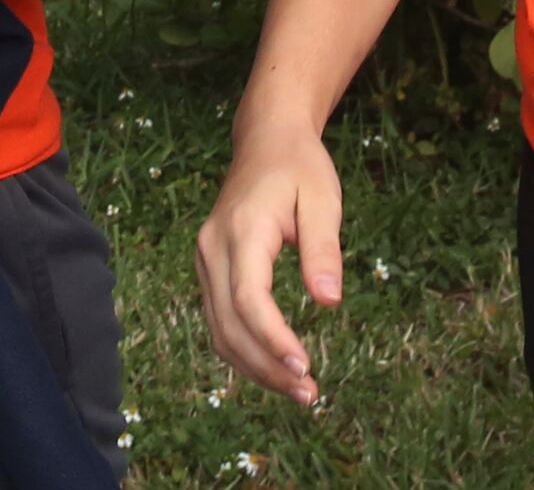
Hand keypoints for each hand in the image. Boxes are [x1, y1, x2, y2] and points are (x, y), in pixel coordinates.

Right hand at [196, 117, 344, 403]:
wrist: (267, 139)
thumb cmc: (300, 166)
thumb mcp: (323, 198)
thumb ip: (324, 250)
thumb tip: (329, 302)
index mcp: (242, 229)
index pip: (248, 298)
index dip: (273, 339)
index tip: (305, 367)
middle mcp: (212, 248)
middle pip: (229, 324)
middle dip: (267, 367)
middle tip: (310, 393)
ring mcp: (205, 259)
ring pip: (220, 330)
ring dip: (255, 367)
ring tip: (299, 389)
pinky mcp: (209, 269)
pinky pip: (220, 320)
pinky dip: (245, 350)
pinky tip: (276, 366)